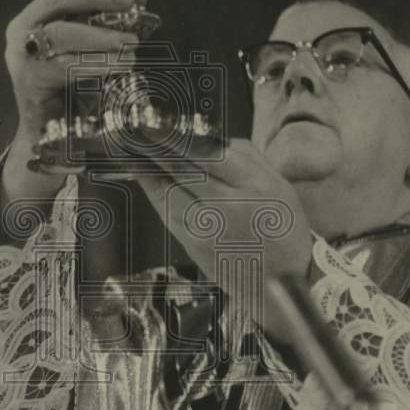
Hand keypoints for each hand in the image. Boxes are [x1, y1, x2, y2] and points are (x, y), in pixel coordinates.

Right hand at [1, 0, 143, 200]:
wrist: (51, 141)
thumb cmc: (73, 94)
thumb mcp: (94, 53)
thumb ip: (111, 23)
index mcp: (33, 20)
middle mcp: (21, 35)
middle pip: (57, 4)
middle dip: (97, 1)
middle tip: (130, 9)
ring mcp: (20, 59)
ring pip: (61, 34)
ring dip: (101, 37)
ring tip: (131, 47)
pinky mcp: (28, 84)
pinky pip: (63, 66)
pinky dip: (94, 64)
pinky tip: (117, 67)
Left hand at [134, 138, 315, 337]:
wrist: (281, 283)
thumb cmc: (281, 228)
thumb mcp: (278, 184)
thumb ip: (246, 157)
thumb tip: (208, 138)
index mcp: (255, 185)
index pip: (208, 155)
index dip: (176, 139)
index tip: (154, 127)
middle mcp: (229, 206)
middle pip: (183, 170)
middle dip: (153, 148)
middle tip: (132, 130)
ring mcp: (208, 229)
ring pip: (167, 191)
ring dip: (144, 168)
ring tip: (128, 148)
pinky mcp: (193, 245)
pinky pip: (166, 212)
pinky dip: (153, 191)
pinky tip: (143, 176)